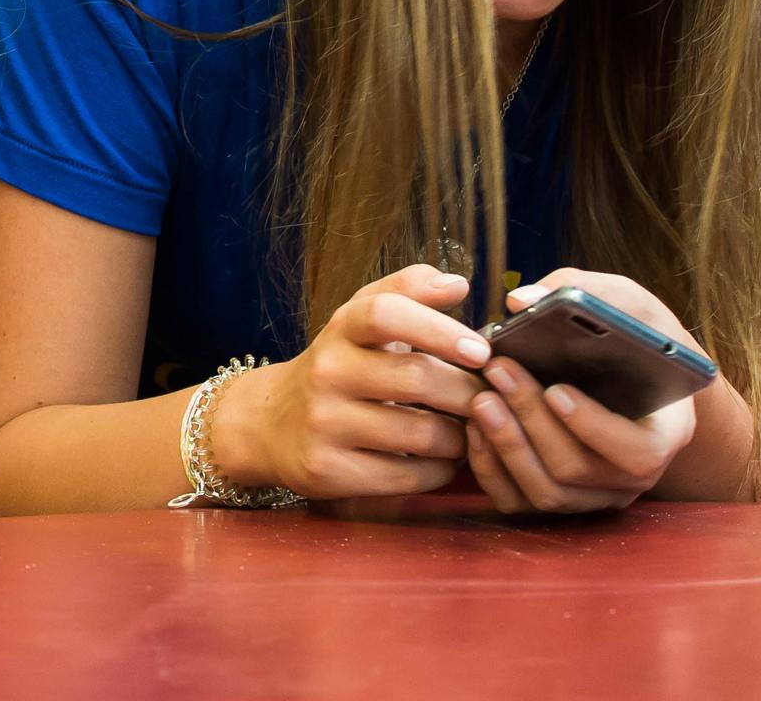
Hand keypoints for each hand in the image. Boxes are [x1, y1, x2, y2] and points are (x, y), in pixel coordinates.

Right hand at [222, 264, 491, 499]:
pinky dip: (440, 471)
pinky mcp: (328, 470)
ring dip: (461, 437)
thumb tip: (458, 284)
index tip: (481, 351)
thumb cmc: (338, 366)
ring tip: (467, 432)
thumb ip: (408, 293)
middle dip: (468, 393)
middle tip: (489, 400)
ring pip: (422, 434)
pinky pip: (409, 476)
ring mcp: (324, 423)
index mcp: (340, 329)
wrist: (271, 422)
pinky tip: (441, 460)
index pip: (384, 313)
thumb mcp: (360, 320)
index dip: (438, 329)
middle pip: (416, 379)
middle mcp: (326, 372)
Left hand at [466, 271, 700, 514]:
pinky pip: (518, 500)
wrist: (631, 370)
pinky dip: (491, 467)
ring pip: (546, 492)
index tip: (557, 389)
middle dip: (532, 421)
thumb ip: (588, 294)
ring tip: (481, 399)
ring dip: (507, 445)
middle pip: (578, 470)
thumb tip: (520, 300)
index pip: (638, 452)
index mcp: (665, 434)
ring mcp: (593, 495)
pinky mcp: (555, 497)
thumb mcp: (628, 303)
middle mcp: (631, 476)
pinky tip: (474, 426)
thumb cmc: (632, 333)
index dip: (594, 427)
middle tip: (499, 371)